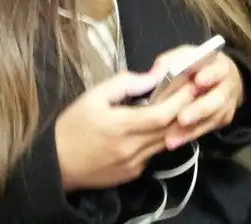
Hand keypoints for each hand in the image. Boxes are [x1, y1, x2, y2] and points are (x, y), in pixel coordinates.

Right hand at [55, 69, 195, 191]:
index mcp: (121, 126)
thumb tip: (153, 77)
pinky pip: (153, 154)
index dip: (181, 99)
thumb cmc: (72, 126)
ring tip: (183, 105)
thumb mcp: (93, 96)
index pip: (162, 114)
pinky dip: (160, 139)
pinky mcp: (132, 174)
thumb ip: (125, 84)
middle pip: (170, 129)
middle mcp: (131, 148)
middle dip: (186, 109)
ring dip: (176, 125)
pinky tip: (159, 126)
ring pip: (165, 142)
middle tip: (196, 92)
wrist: (54, 164)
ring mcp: (134, 164)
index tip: (192, 83)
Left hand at [161, 52, 244, 149]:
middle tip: (182, 118)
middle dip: (199, 109)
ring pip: (211, 119)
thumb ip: (169, 63)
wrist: (218, 78)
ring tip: (171, 139)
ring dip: (191, 130)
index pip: (218, 69)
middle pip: (217, 99)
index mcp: (220, 66)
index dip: (210, 75)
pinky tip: (174, 141)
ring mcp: (226, 105)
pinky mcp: (222, 120)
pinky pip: (206, 130)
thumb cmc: (197, 66)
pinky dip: (189, 136)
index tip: (198, 81)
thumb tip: (153, 75)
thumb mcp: (184, 56)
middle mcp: (228, 86)